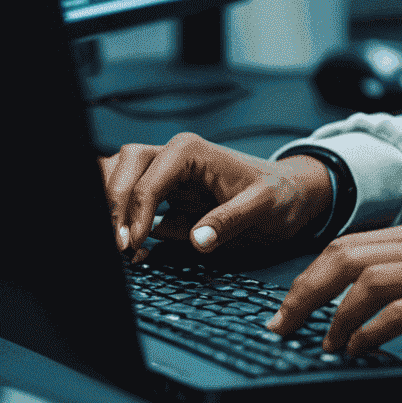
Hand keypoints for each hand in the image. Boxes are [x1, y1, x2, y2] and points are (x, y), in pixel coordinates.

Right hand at [99, 132, 332, 261]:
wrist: (288, 196)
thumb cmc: (278, 194)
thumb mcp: (264, 206)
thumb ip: (232, 219)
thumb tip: (197, 240)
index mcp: (193, 151)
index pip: (151, 177)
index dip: (137, 211)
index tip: (132, 245)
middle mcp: (173, 158)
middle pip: (123, 167)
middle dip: (113, 205)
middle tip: (119, 248)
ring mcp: (165, 177)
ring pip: (119, 180)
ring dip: (112, 211)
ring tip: (121, 249)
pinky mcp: (162, 199)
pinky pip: (130, 203)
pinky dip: (122, 222)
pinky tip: (134, 251)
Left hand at [264, 216, 401, 365]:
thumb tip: (373, 300)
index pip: (354, 242)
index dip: (311, 274)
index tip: (289, 305)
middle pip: (347, 254)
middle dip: (303, 291)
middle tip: (281, 326)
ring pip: (365, 280)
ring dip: (330, 317)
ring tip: (319, 345)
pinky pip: (398, 313)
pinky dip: (367, 333)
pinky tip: (356, 352)